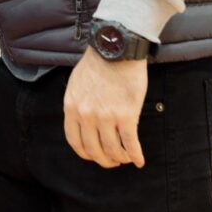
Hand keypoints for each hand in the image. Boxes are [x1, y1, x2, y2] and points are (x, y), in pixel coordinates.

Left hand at [63, 47, 147, 168]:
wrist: (116, 49)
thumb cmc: (98, 63)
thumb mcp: (76, 84)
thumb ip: (77, 103)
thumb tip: (82, 120)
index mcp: (72, 107)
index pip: (74, 140)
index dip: (85, 153)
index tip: (93, 155)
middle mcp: (86, 115)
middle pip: (94, 149)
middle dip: (104, 160)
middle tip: (112, 162)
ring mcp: (106, 117)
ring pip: (113, 150)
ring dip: (120, 158)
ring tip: (126, 158)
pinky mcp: (126, 115)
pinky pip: (130, 143)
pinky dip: (135, 155)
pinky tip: (139, 160)